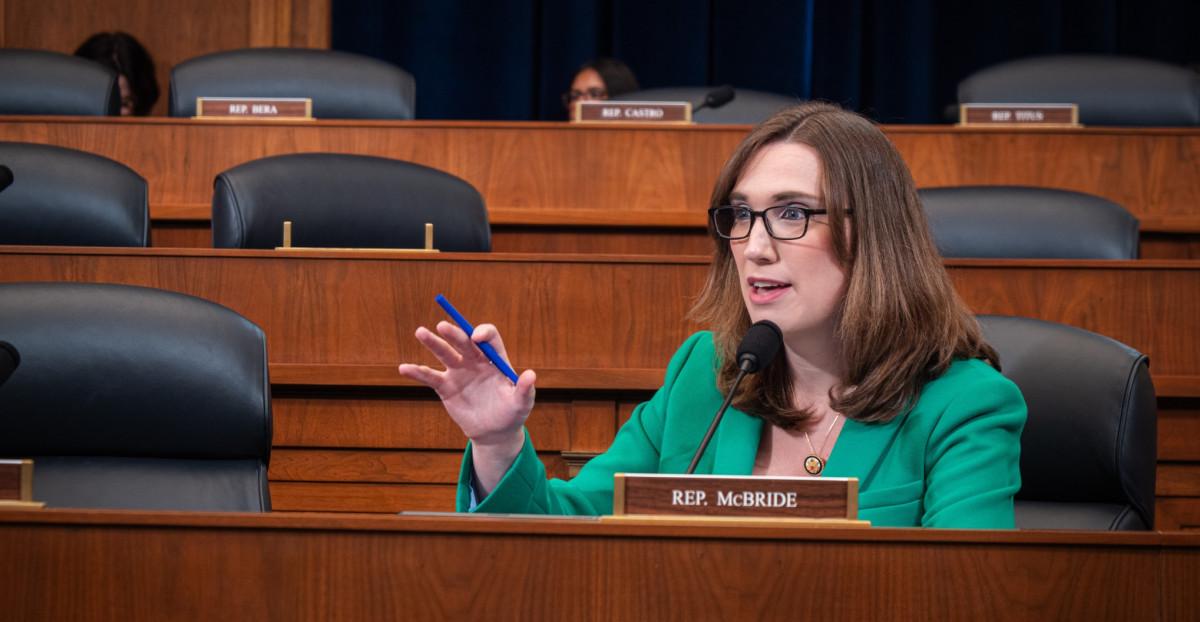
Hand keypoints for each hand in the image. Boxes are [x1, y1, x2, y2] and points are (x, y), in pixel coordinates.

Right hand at [398, 321, 535, 489]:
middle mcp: (475, 360)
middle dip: (454, 333)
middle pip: (463, 341)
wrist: (494, 432)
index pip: (489, 338)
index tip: (477, 337)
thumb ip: (525, 389)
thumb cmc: (511, 413)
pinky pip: (430, 377)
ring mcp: (458, 372)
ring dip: (432, 343)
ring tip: (420, 332)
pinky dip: (417, 372)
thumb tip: (530, 374)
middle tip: (442, 326)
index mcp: (495, 359)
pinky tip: (404, 368)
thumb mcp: (522, 403)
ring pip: (444, 353)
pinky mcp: (445, 386)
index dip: (483, 333)